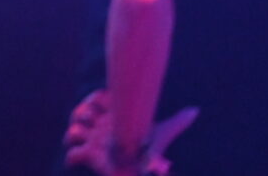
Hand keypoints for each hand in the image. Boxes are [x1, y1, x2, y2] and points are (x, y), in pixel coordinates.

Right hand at [63, 91, 197, 174]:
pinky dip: (73, 155)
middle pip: (80, 112)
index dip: (97, 98)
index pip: (97, 100)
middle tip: (92, 116)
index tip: (106, 100)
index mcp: (112, 117)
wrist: (139, 175)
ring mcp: (93, 142)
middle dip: (82, 111)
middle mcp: (99, 128)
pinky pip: (72, 155)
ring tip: (85, 133)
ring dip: (74, 131)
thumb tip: (195, 111)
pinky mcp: (89, 158)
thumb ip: (176, 122)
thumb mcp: (162, 136)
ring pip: (73, 131)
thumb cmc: (149, 153)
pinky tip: (84, 155)